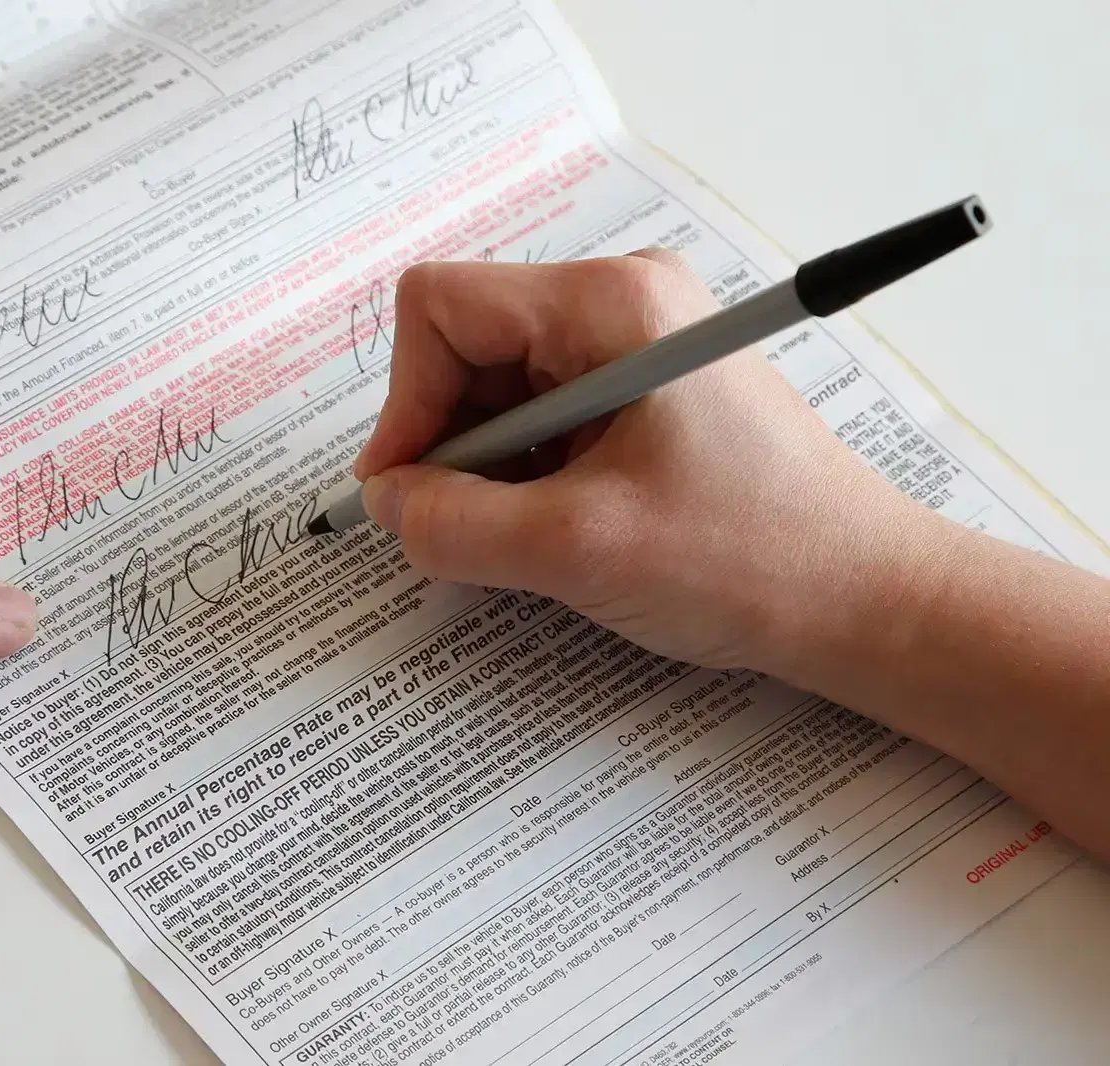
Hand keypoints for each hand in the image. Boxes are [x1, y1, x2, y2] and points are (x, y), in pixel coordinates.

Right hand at [354, 251, 918, 671]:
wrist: (864, 600)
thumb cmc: (747, 560)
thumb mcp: (576, 548)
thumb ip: (454, 523)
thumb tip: (386, 504)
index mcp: (609, 303)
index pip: (442, 306)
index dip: (406, 401)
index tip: (413, 491)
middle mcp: (619, 302)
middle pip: (465, 345)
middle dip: (450, 442)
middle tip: (467, 529)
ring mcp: (633, 345)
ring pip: (498, 388)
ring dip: (489, 468)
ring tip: (532, 538)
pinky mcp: (643, 392)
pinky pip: (542, 417)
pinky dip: (524, 476)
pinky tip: (558, 529)